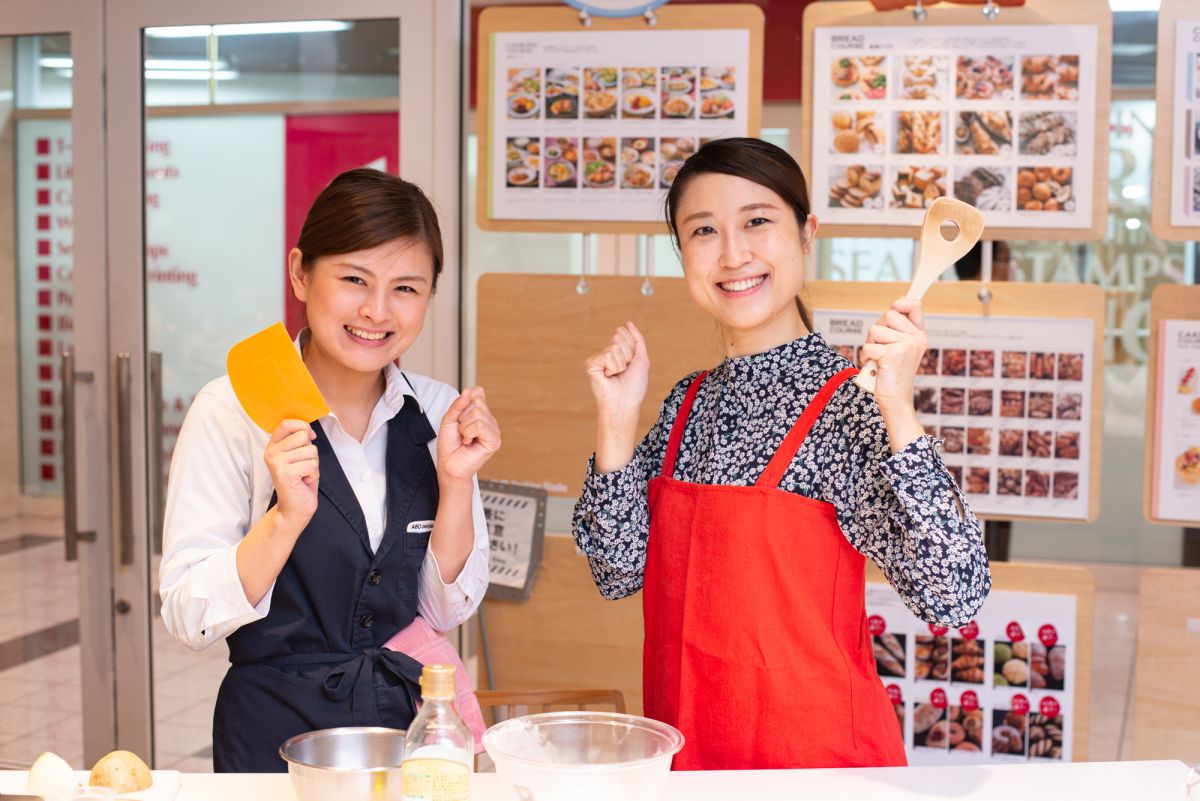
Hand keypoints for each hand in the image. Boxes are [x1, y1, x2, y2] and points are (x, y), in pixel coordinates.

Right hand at [264, 419, 318, 528]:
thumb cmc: (299, 481)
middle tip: (303, 466)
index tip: (309, 437)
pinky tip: (303, 481)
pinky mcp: (285, 473)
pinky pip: (312, 465)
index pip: (287, 423)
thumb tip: (309, 431)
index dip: (302, 427)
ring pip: (311, 451)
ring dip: (313, 465)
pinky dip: (313, 474)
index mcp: (273, 446)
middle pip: (303, 436)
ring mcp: (276, 462)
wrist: (294, 508)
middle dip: (311, 452)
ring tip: (302, 475)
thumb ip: (300, 441)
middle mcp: (271, 452)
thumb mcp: (298, 455)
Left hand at [437, 387, 501, 483]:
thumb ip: (457, 405)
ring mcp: (494, 430)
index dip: (464, 401)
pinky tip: (469, 442)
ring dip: (464, 427)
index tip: (458, 418)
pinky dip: (469, 433)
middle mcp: (490, 420)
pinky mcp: (495, 440)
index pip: (478, 392)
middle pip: (476, 401)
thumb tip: (468, 391)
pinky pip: (480, 425)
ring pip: (477, 414)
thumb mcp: (449, 420)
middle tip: (461, 431)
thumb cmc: (449, 445)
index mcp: (481, 413)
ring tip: (465, 438)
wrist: (449, 466)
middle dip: (461, 417)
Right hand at [585, 322, 649, 430]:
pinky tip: (608, 376)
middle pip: (619, 337)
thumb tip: (628, 323)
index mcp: (618, 350)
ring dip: (621, 363)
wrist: (625, 403)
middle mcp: (606, 352)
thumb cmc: (634, 385)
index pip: (624, 333)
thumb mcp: (641, 359)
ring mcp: (598, 358)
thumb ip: (637, 339)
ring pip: (615, 346)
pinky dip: (613, 367)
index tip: (630, 364)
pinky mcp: (591, 364)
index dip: (632, 348)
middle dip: (627, 355)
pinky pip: (608, 354)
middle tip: (624, 371)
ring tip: (617, 375)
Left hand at [860, 298, 926, 413]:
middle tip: (880, 347)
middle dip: (877, 330)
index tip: (895, 307)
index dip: (901, 303)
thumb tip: (895, 304)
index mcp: (919, 335)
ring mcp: (907, 345)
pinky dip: (865, 357)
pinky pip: (868, 346)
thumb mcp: (900, 348)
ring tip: (877, 358)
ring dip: (870, 344)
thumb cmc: (893, 374)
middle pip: (888, 314)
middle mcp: (916, 338)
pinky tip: (874, 366)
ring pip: (875, 329)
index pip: (914, 305)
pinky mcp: (894, 354)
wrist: (896, 400)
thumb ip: (898, 328)